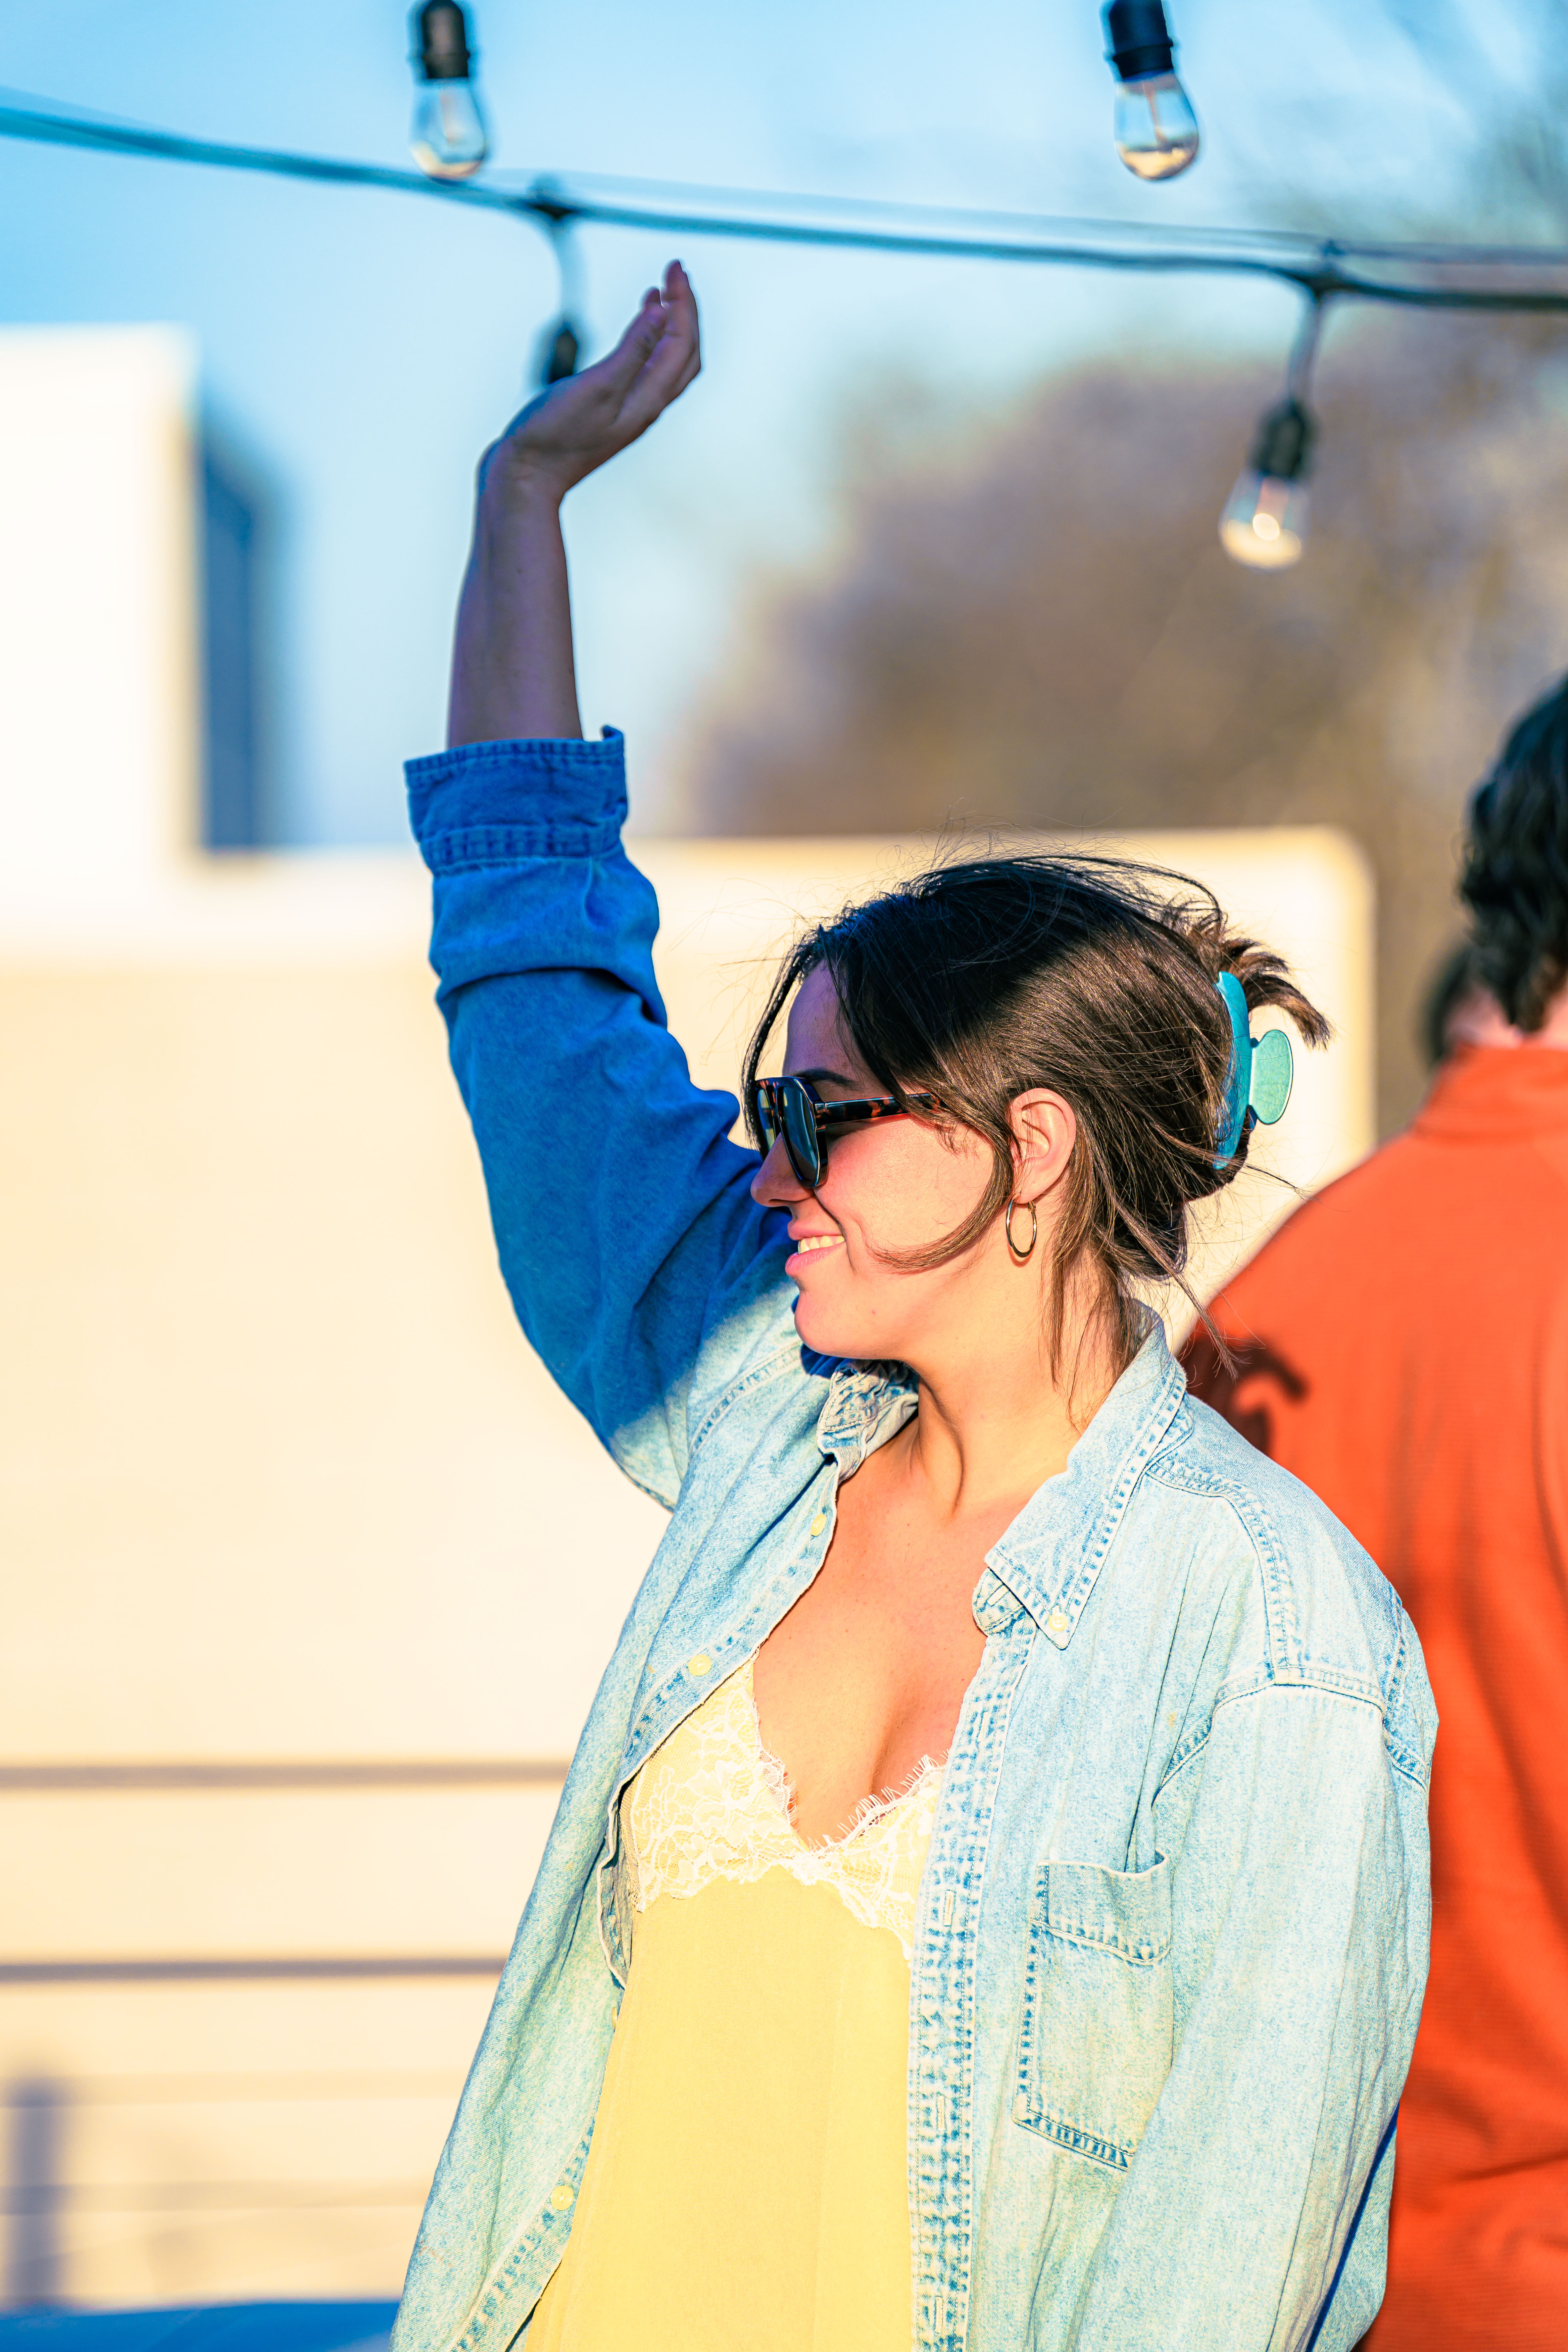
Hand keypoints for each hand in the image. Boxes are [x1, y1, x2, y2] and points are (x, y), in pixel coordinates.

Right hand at [480, 260, 700, 508]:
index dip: (684, 302)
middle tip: (675, 272)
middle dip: (686, 311)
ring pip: (667, 363)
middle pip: (684, 353)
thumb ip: (631, 349)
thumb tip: (662, 310)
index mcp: (649, 399)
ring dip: (670, 325)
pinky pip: (643, 370)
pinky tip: (632, 329)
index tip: (674, 265)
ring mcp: (628, 410)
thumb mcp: (597, 387)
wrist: (525, 479)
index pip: (683, 342)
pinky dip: (647, 342)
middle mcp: (646, 406)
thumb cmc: (555, 437)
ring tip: (661, 293)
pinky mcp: (607, 411)